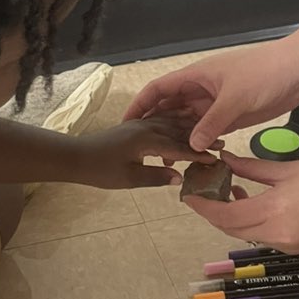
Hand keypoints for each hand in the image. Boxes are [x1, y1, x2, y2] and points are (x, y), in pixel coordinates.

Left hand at [75, 116, 222, 188]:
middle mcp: (146, 128)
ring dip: (190, 128)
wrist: (77, 156)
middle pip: (179, 132)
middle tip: (221, 143)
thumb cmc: (101, 170)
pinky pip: (160, 119)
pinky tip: (182, 122)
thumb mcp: (130, 178)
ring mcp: (140, 124)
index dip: (197, 154)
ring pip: (171, 123)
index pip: (179, 148)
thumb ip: (156, 177)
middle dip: (199, 138)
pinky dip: (175, 121)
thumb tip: (179, 178)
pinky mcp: (135, 125)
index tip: (214, 160)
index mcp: (147, 141)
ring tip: (207, 131)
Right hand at [124, 40, 298, 150]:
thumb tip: (191, 146)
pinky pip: (208, 131)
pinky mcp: (230, 115)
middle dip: (156, 127)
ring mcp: (215, 103)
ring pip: (188, 122)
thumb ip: (212, 122)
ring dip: (177, 138)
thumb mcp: (234, 98)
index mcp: (195, 77)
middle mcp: (200, 90)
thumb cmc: (264, 74)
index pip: (158, 90)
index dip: (140, 105)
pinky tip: (194, 159)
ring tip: (167, 161)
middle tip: (145, 151)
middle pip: (169, 109)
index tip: (125, 124)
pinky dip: (200, 143)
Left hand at [182, 151, 298, 252]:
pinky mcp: (295, 247)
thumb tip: (225, 161)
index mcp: (272, 212)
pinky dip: (250, 221)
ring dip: (231, 217)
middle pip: (230, 228)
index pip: (224, 215)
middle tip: (204, 190)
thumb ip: (252, 168)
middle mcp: (275, 234)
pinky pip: (262, 236)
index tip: (189, 193)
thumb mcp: (288, 169)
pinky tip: (252, 202)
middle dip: (213, 211)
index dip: (203, 206)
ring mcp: (286, 244)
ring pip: (245, 233)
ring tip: (229, 190)